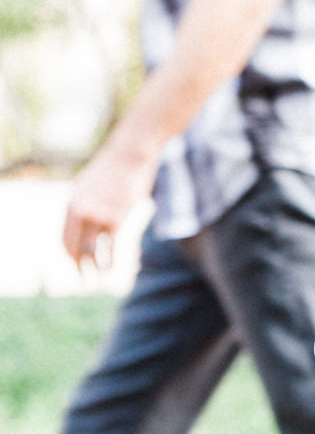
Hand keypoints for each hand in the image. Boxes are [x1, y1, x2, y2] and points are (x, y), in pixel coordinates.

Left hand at [62, 144, 154, 269]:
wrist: (131, 152)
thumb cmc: (115, 166)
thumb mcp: (91, 183)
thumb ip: (85, 202)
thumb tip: (84, 217)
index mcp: (72, 203)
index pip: (65, 239)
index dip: (69, 256)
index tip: (76, 265)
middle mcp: (81, 211)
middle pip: (74, 247)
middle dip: (78, 267)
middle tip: (82, 280)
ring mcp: (99, 215)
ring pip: (93, 250)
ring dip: (95, 269)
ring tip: (98, 279)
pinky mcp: (117, 217)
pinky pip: (112, 247)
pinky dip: (111, 262)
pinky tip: (113, 272)